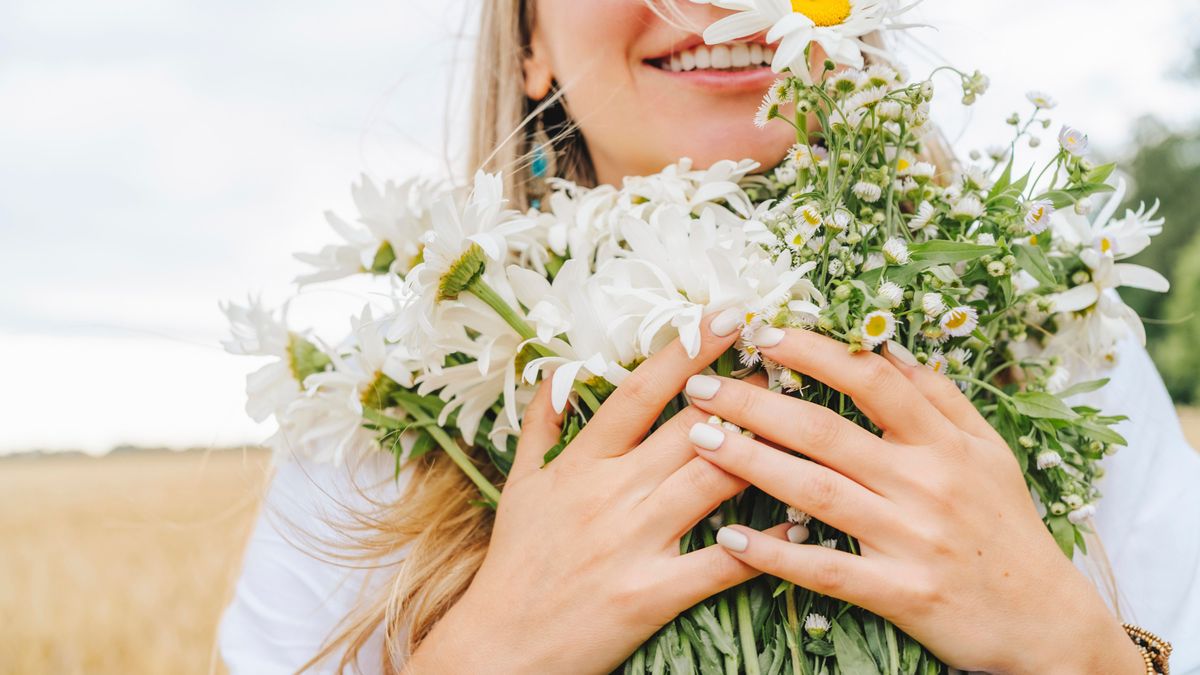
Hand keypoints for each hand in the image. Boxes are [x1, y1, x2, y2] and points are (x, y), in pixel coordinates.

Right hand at [406, 310, 783, 674]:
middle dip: (743, 389)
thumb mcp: (518, 486)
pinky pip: (720, 563)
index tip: (726, 314)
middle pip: (690, 429)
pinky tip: (801, 524)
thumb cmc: (515, 563)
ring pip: (712, 483)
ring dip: (762, 451)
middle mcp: (611, 494)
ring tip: (806, 422)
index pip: (640, 392)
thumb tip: (554, 372)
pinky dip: (764, 545)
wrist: (500, 646)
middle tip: (786, 355)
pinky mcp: (653, 594)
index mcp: (581, 463)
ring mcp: (634, 543)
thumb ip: (539, 426)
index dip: (687, 350)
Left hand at [682, 328, 1144, 674]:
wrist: (1045, 622)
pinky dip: (776, 555)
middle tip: (701, 387)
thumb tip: (889, 349)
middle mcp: (927, 483)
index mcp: (946, 443)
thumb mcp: (990, 453)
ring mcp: (912, 539)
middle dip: (756, 404)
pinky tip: (730, 538)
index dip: (815, 352)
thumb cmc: (1007, 528)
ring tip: (700, 439)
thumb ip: (941, 400)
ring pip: (817, 492)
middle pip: (826, 432)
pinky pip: (826, 570)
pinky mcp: (901, 594)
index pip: (872, 381)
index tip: (763, 334)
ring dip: (751, 463)